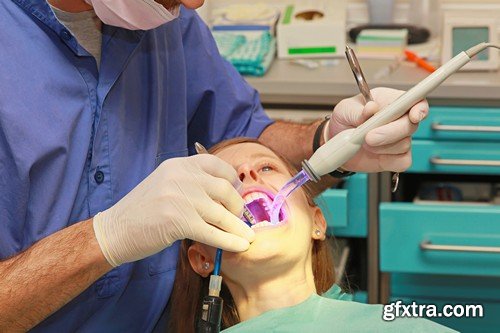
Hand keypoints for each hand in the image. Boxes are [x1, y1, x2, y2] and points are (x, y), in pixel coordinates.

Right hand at [93, 155, 253, 266]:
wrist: (115, 230)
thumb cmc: (142, 210)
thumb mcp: (165, 183)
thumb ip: (190, 182)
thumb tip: (225, 191)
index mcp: (178, 165)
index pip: (215, 164)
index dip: (231, 178)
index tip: (237, 191)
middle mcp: (181, 177)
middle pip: (224, 188)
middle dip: (237, 204)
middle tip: (238, 216)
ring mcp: (180, 199)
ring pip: (222, 213)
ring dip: (238, 227)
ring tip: (247, 236)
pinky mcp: (179, 222)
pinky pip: (213, 233)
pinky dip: (230, 241)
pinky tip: (240, 246)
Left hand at [327, 87, 428, 172]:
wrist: (336, 143)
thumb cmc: (344, 121)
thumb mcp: (344, 109)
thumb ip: (357, 109)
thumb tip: (371, 108)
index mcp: (390, 101)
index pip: (415, 100)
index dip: (419, 108)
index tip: (413, 116)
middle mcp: (399, 119)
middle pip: (411, 125)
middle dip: (390, 132)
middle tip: (369, 137)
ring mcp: (399, 139)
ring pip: (404, 144)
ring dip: (382, 146)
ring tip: (364, 142)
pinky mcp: (396, 157)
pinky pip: (402, 161)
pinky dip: (387, 159)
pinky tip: (373, 153)